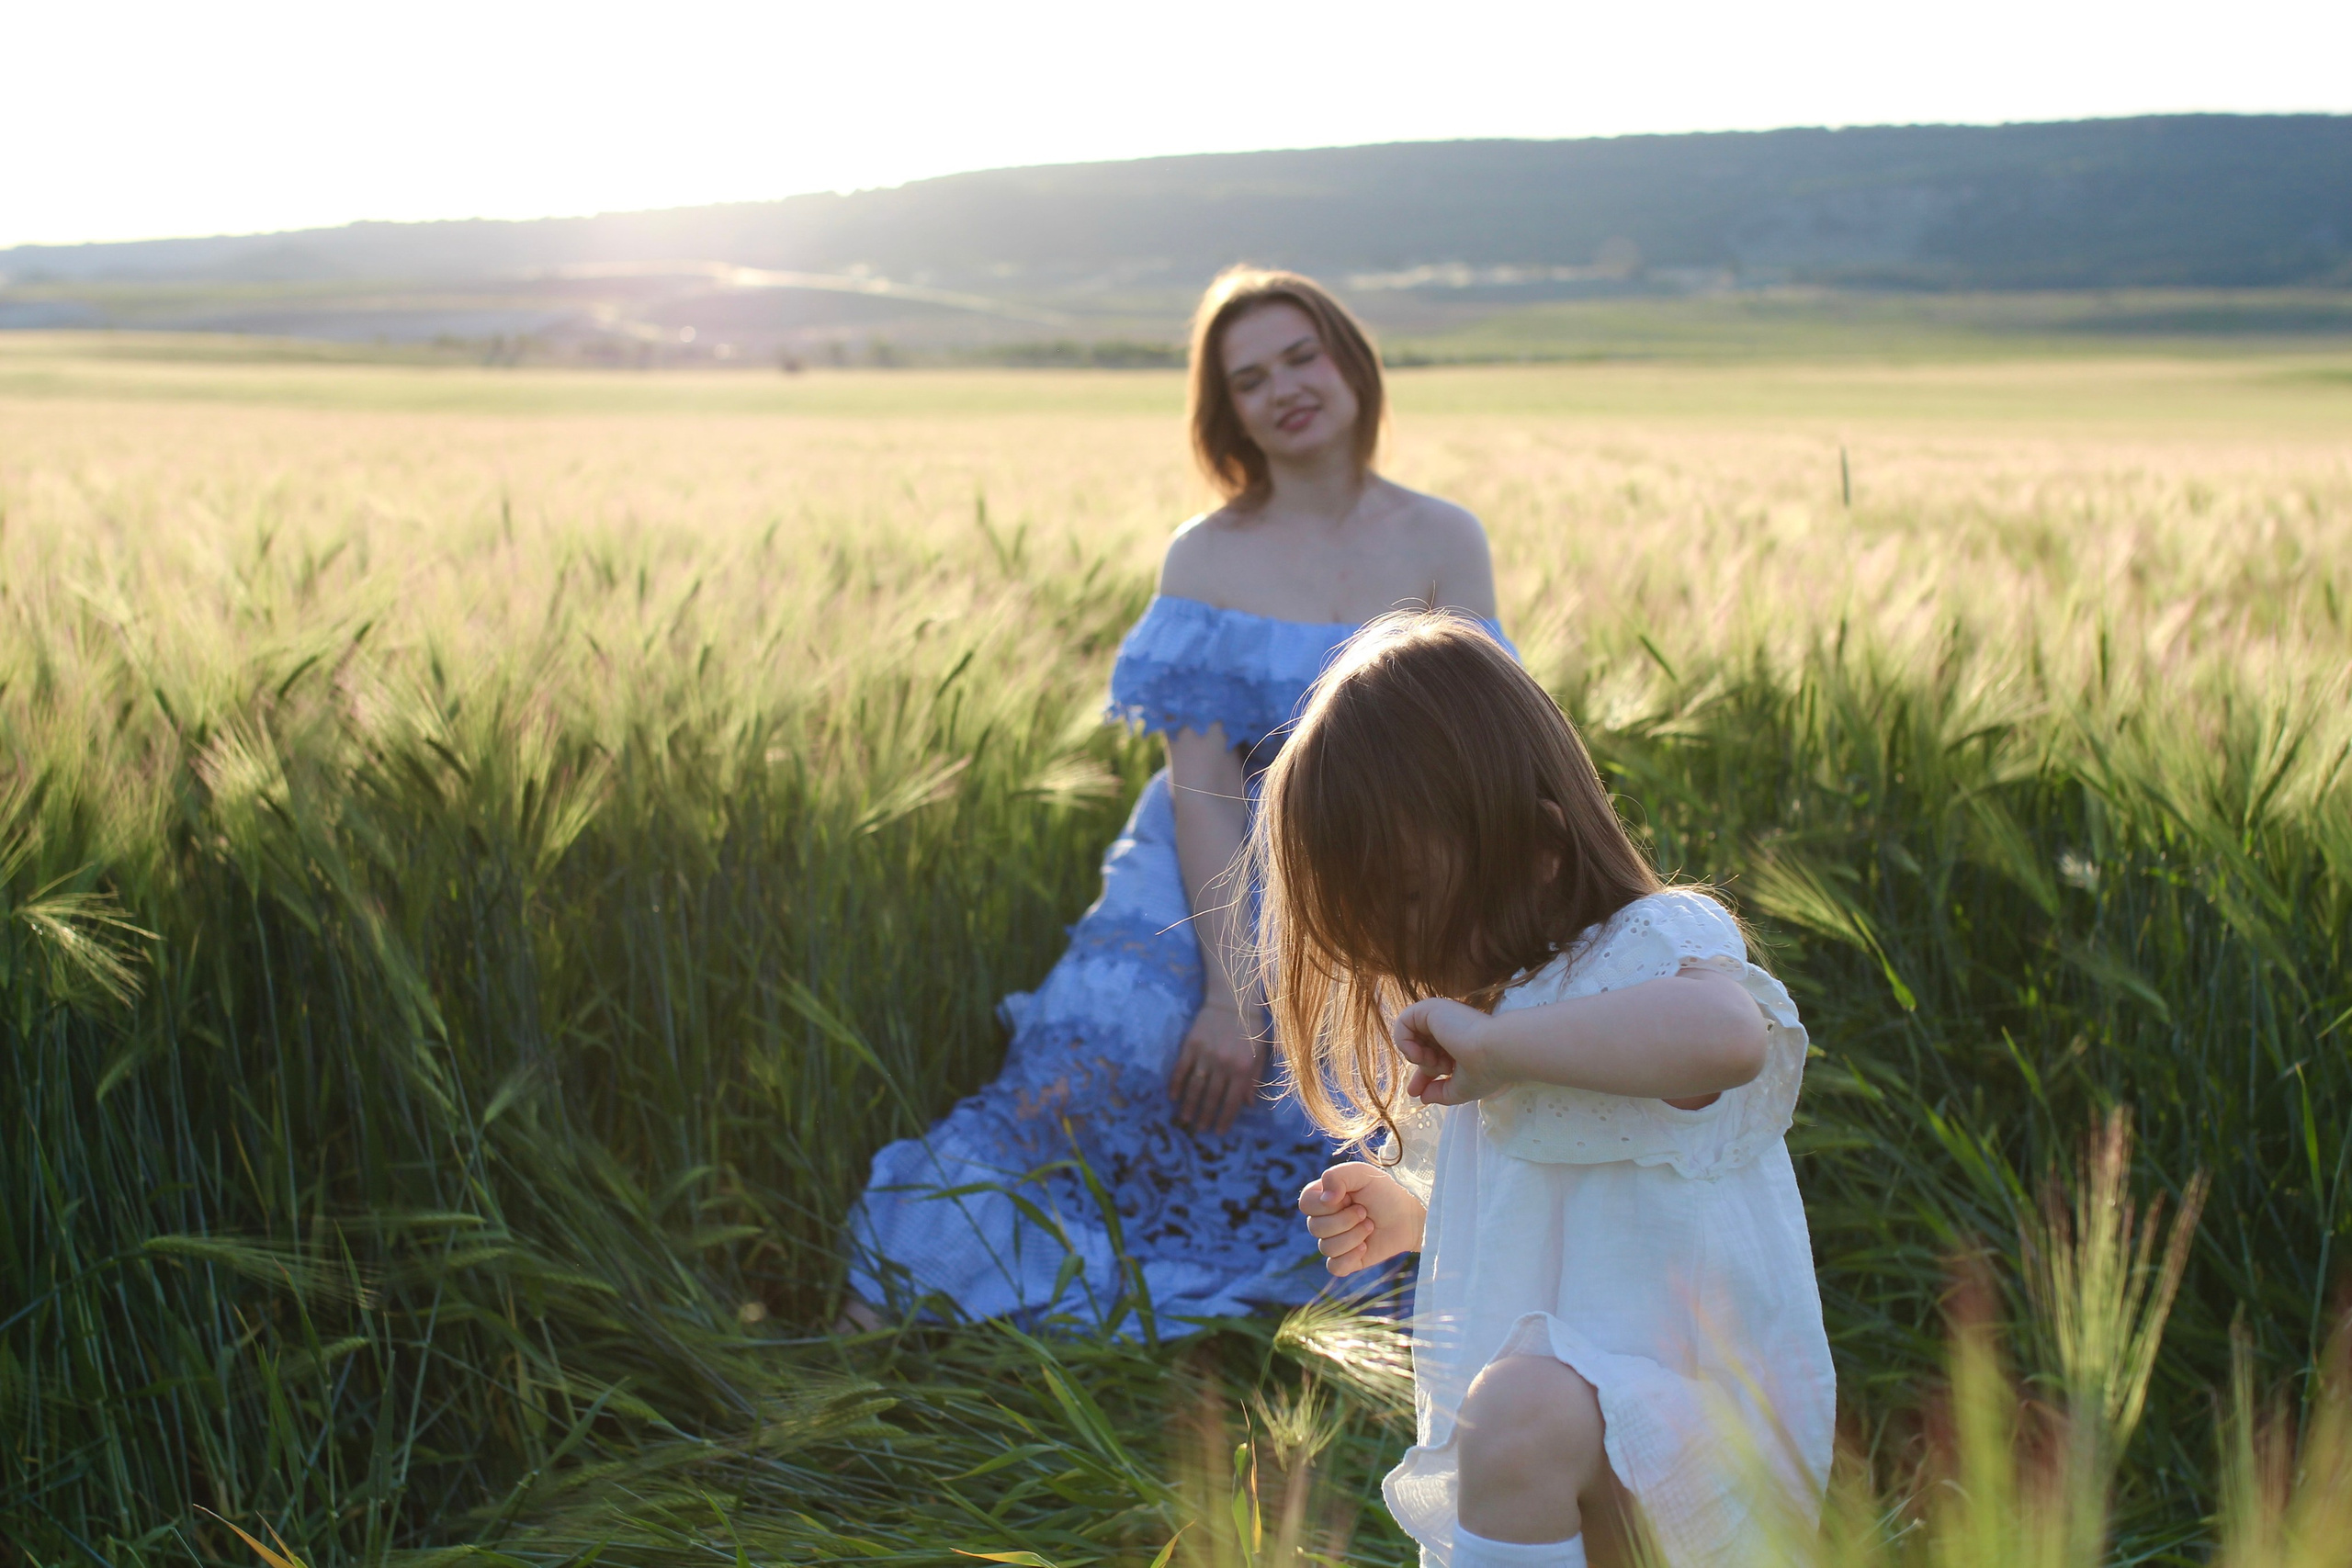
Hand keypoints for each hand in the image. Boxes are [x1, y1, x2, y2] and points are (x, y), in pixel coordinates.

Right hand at [1170, 998, 1264, 1133]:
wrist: (1232, 999)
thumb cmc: (1251, 1028)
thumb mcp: (1260, 1053)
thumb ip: (1256, 1079)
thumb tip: (1248, 1105)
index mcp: (1243, 1068)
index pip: (1233, 1101)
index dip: (1225, 1118)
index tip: (1219, 1132)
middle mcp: (1224, 1065)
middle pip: (1212, 1098)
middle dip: (1206, 1117)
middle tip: (1200, 1130)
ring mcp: (1205, 1055)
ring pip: (1195, 1087)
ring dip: (1189, 1106)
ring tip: (1185, 1120)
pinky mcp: (1190, 1046)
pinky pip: (1181, 1070)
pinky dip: (1176, 1084)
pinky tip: (1173, 1097)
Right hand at [1298, 1162, 1425, 1275]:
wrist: (1409, 1216)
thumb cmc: (1385, 1192)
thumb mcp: (1362, 1174)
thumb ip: (1337, 1176)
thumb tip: (1326, 1200)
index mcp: (1323, 1197)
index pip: (1305, 1204)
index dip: (1325, 1204)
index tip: (1349, 1197)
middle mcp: (1324, 1220)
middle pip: (1314, 1227)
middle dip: (1345, 1220)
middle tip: (1365, 1212)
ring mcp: (1334, 1241)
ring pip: (1326, 1247)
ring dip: (1353, 1236)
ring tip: (1370, 1226)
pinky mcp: (1346, 1261)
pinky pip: (1334, 1267)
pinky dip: (1350, 1258)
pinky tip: (1365, 1247)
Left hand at [1392, 996, 1511, 1105]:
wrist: (1496, 1051)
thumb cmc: (1485, 1070)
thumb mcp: (1460, 1089)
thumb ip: (1440, 1093)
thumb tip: (1422, 1097)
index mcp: (1458, 1042)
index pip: (1433, 1056)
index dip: (1422, 1073)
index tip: (1414, 1091)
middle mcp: (1448, 1027)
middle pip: (1421, 1048)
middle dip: (1425, 1066)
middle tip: (1442, 1069)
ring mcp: (1439, 1016)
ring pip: (1411, 1037)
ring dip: (1417, 1055)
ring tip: (1434, 1060)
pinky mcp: (1430, 1008)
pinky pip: (1402, 1023)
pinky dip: (1404, 1042)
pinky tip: (1420, 1053)